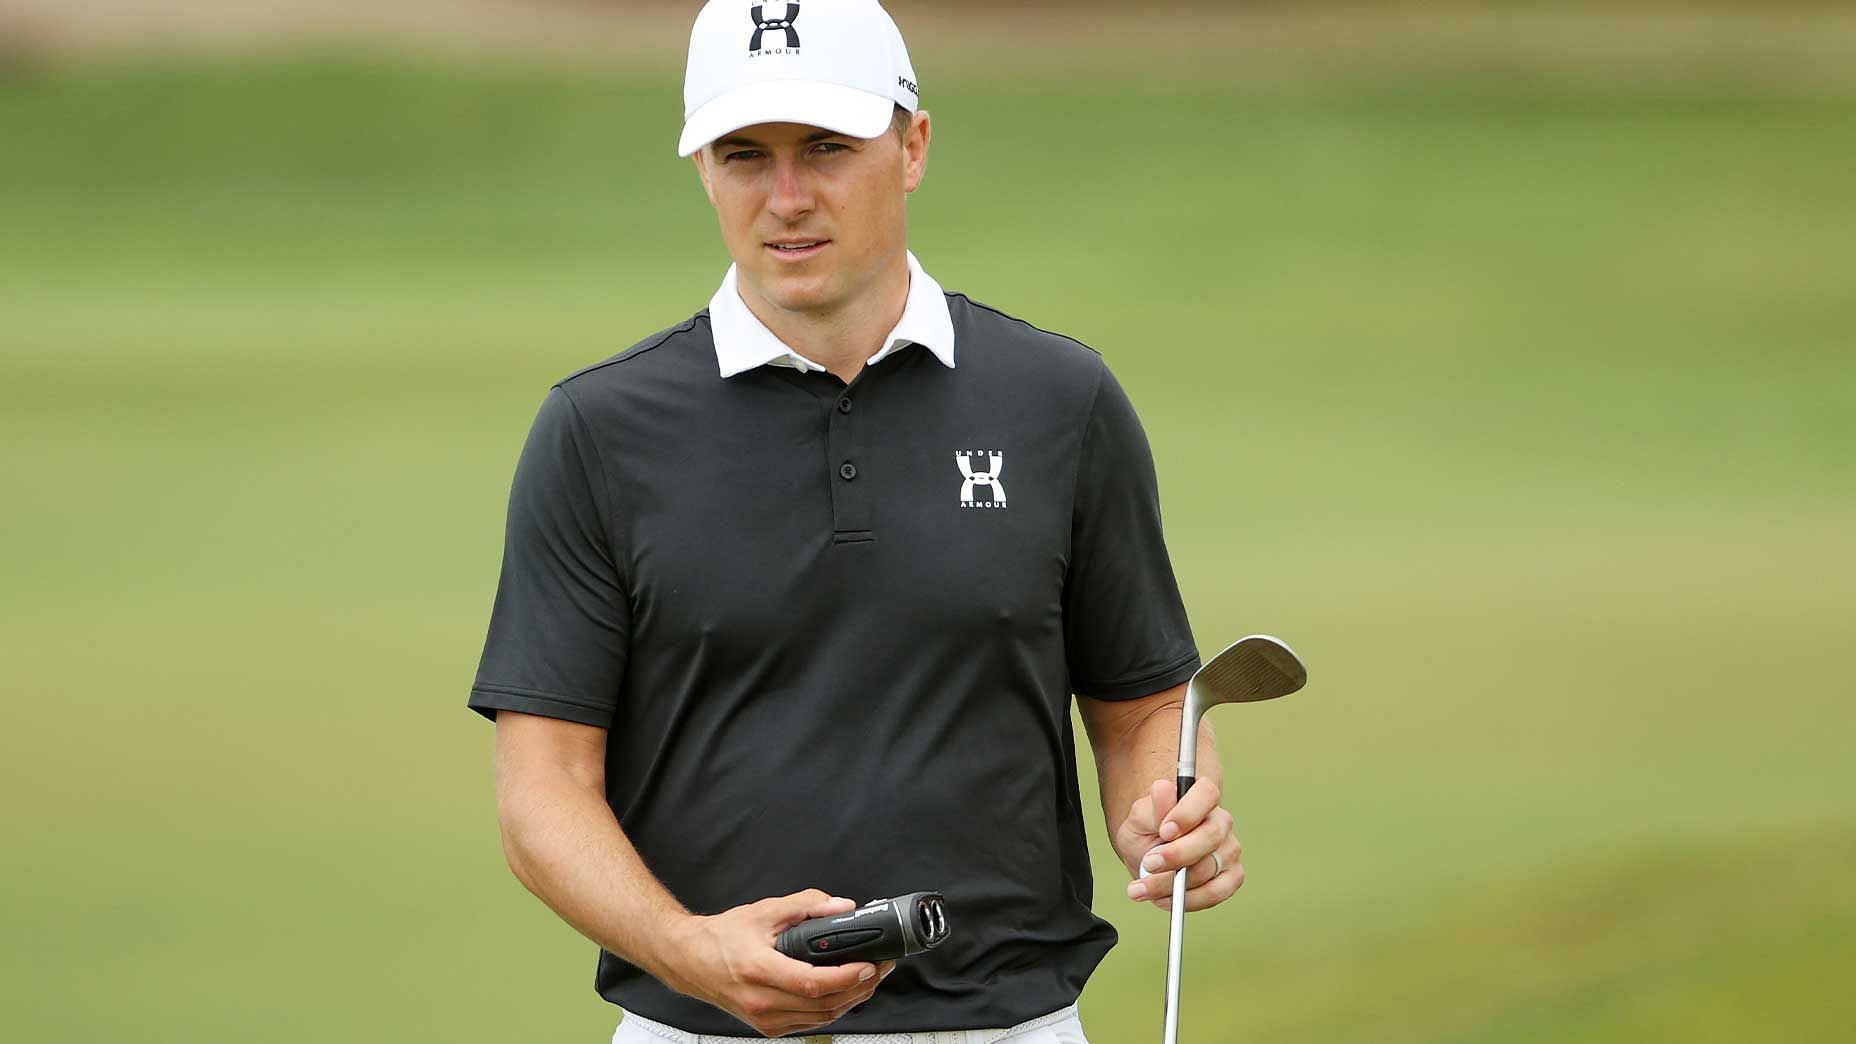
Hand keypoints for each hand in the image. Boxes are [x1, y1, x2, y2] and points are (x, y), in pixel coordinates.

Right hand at [655, 889, 896, 1036]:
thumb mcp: (764, 911)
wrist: (689, 960)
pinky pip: (808, 1024)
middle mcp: (761, 1001)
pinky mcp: (767, 1027)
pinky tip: (843, 993)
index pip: (813, 983)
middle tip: (880, 968)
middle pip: (823, 1006)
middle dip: (860, 989)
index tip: (870, 964)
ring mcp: (764, 1019)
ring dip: (850, 1001)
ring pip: (820, 1019)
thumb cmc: (721, 937)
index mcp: (759, 970)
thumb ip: (806, 905)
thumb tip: (841, 908)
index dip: (848, 977)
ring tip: (868, 979)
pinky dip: (831, 1010)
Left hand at [1115, 778, 1243, 912]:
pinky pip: (1215, 893)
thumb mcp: (1140, 817)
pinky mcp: (1231, 878)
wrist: (1150, 855)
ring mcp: (1229, 851)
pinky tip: (1163, 899)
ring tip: (1141, 888)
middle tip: (1148, 863)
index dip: (1187, 813)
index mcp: (1202, 798)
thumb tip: (1162, 788)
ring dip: (1171, 883)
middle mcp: (1220, 822)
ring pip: (1208, 869)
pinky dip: (1188, 900)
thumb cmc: (1148, 832)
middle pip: (1210, 836)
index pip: (1206, 794)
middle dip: (1177, 854)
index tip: (1164, 830)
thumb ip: (1153, 807)